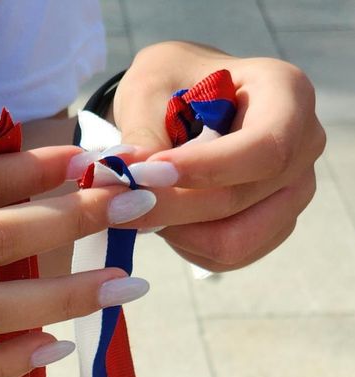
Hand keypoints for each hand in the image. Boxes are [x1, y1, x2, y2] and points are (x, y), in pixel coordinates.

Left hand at [113, 41, 325, 270]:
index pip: (264, 147)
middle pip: (240, 199)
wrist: (181, 97)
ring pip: (235, 239)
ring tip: (137, 203)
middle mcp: (304, 144)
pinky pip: (228, 255)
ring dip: (175, 230)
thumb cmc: (169, 82)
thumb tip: (129, 178)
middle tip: (113, 200)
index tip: (147, 173)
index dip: (206, 168)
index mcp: (286, 93)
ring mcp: (293, 190)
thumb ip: (143, 132)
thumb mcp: (148, 88)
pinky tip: (160, 216)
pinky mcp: (273, 224)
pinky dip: (184, 244)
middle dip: (170, 206)